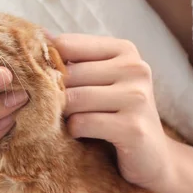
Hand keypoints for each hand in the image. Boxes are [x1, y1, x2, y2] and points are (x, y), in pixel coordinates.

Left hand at [52, 34, 171, 189]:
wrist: (154, 157)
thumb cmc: (115, 114)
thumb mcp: (99, 80)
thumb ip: (73, 61)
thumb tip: (39, 36)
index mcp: (124, 50)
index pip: (67, 44)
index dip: (48, 64)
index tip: (46, 81)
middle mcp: (135, 68)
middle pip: (68, 73)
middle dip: (56, 94)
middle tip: (60, 109)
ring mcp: (137, 98)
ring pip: (73, 99)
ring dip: (65, 115)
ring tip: (74, 121)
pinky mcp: (133, 128)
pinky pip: (81, 123)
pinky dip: (75, 131)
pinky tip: (85, 135)